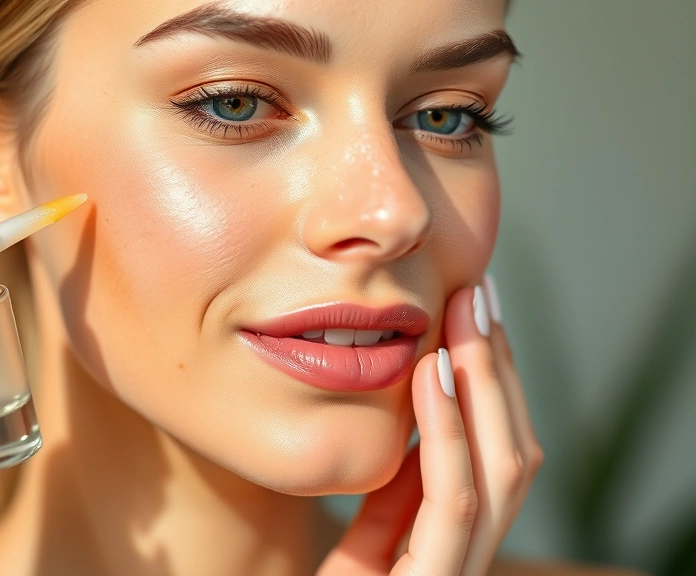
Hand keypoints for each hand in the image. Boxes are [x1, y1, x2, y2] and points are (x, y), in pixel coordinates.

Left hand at [317, 281, 543, 575]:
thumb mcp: (360, 547)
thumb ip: (392, 503)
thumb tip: (420, 423)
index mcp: (450, 549)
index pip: (496, 458)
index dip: (493, 386)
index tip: (473, 313)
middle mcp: (462, 563)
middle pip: (513, 458)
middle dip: (500, 372)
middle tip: (479, 295)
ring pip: (502, 477)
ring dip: (487, 389)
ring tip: (465, 321)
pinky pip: (449, 511)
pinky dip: (452, 438)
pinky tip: (435, 377)